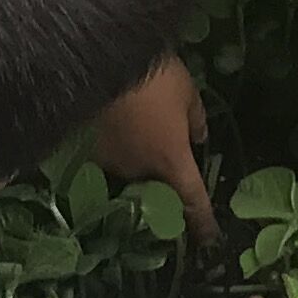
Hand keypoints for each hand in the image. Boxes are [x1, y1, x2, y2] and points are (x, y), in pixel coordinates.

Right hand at [94, 54, 216, 238]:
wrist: (106, 57)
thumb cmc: (156, 77)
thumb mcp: (188, 94)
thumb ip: (195, 120)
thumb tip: (199, 139)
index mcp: (172, 161)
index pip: (193, 201)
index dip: (203, 222)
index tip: (209, 239)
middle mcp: (141, 171)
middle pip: (158, 191)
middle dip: (165, 186)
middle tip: (168, 167)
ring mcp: (112, 163)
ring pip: (132, 173)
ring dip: (139, 162)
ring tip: (140, 138)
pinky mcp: (88, 150)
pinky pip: (111, 158)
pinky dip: (118, 149)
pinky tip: (117, 132)